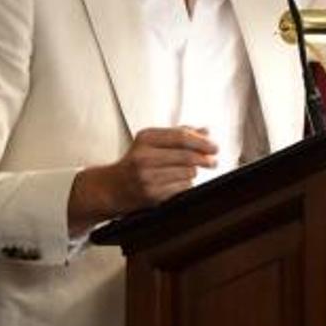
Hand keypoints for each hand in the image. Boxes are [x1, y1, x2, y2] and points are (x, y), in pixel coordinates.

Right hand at [67, 126, 216, 235]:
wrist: (111, 188)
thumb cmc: (134, 162)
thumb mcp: (152, 141)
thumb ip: (179, 133)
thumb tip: (206, 130)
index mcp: (145, 139)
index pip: (181, 137)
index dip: (202, 142)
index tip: (214, 146)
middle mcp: (144, 157)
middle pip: (187, 156)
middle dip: (205, 158)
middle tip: (213, 160)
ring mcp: (148, 177)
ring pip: (187, 172)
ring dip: (194, 172)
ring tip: (189, 171)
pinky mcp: (152, 195)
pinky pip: (182, 188)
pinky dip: (186, 184)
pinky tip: (178, 182)